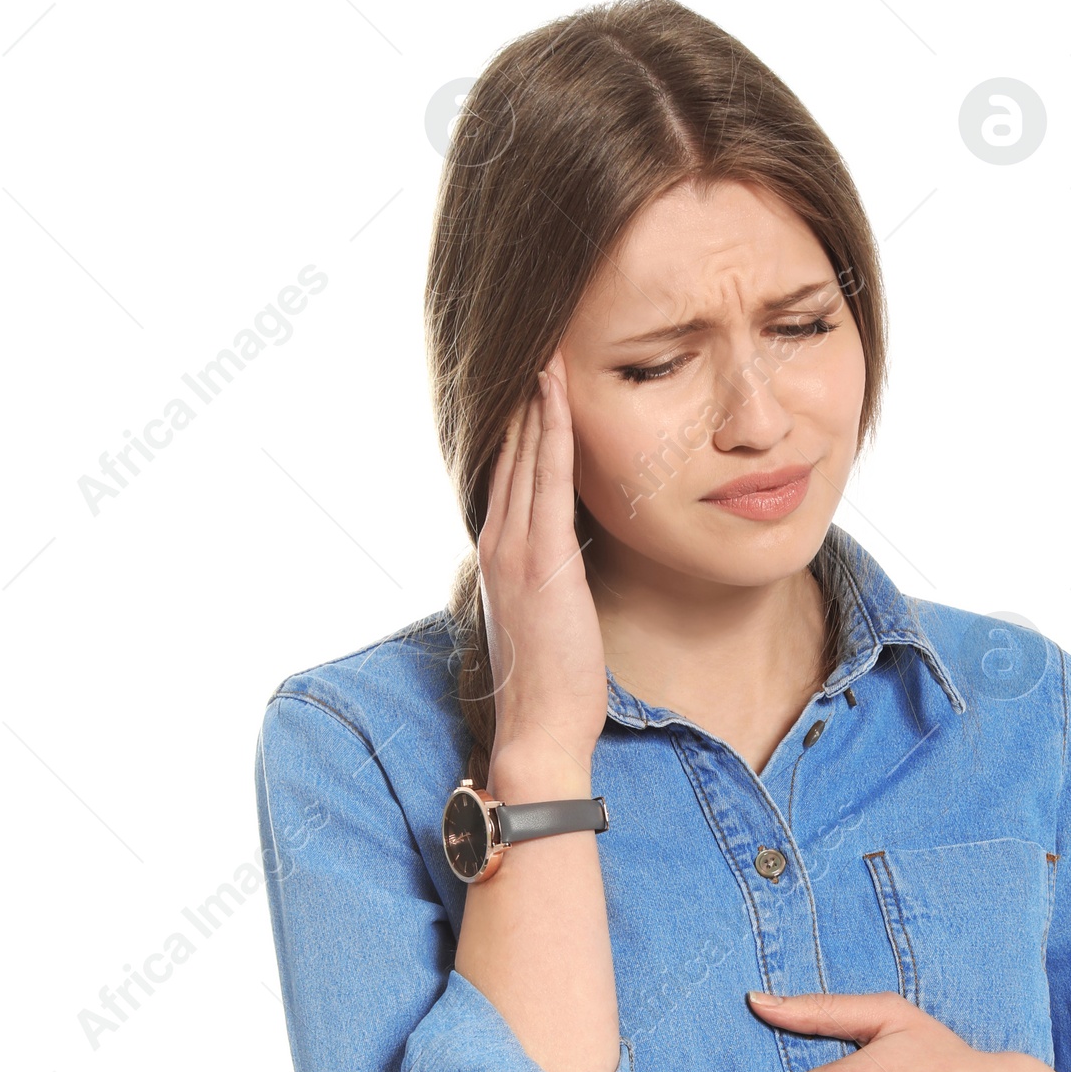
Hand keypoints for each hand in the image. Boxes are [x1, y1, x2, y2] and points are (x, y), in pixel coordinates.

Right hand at [478, 355, 606, 788]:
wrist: (540, 729)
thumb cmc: (553, 686)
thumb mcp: (546, 618)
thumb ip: (551, 578)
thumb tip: (572, 555)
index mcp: (499, 556)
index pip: (509, 473)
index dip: (519, 424)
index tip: (533, 380)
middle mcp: (497, 543)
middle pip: (510, 453)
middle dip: (523, 399)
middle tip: (538, 342)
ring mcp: (513, 549)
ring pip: (524, 456)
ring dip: (535, 400)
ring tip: (547, 349)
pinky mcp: (540, 560)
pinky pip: (547, 480)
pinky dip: (551, 433)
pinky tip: (557, 395)